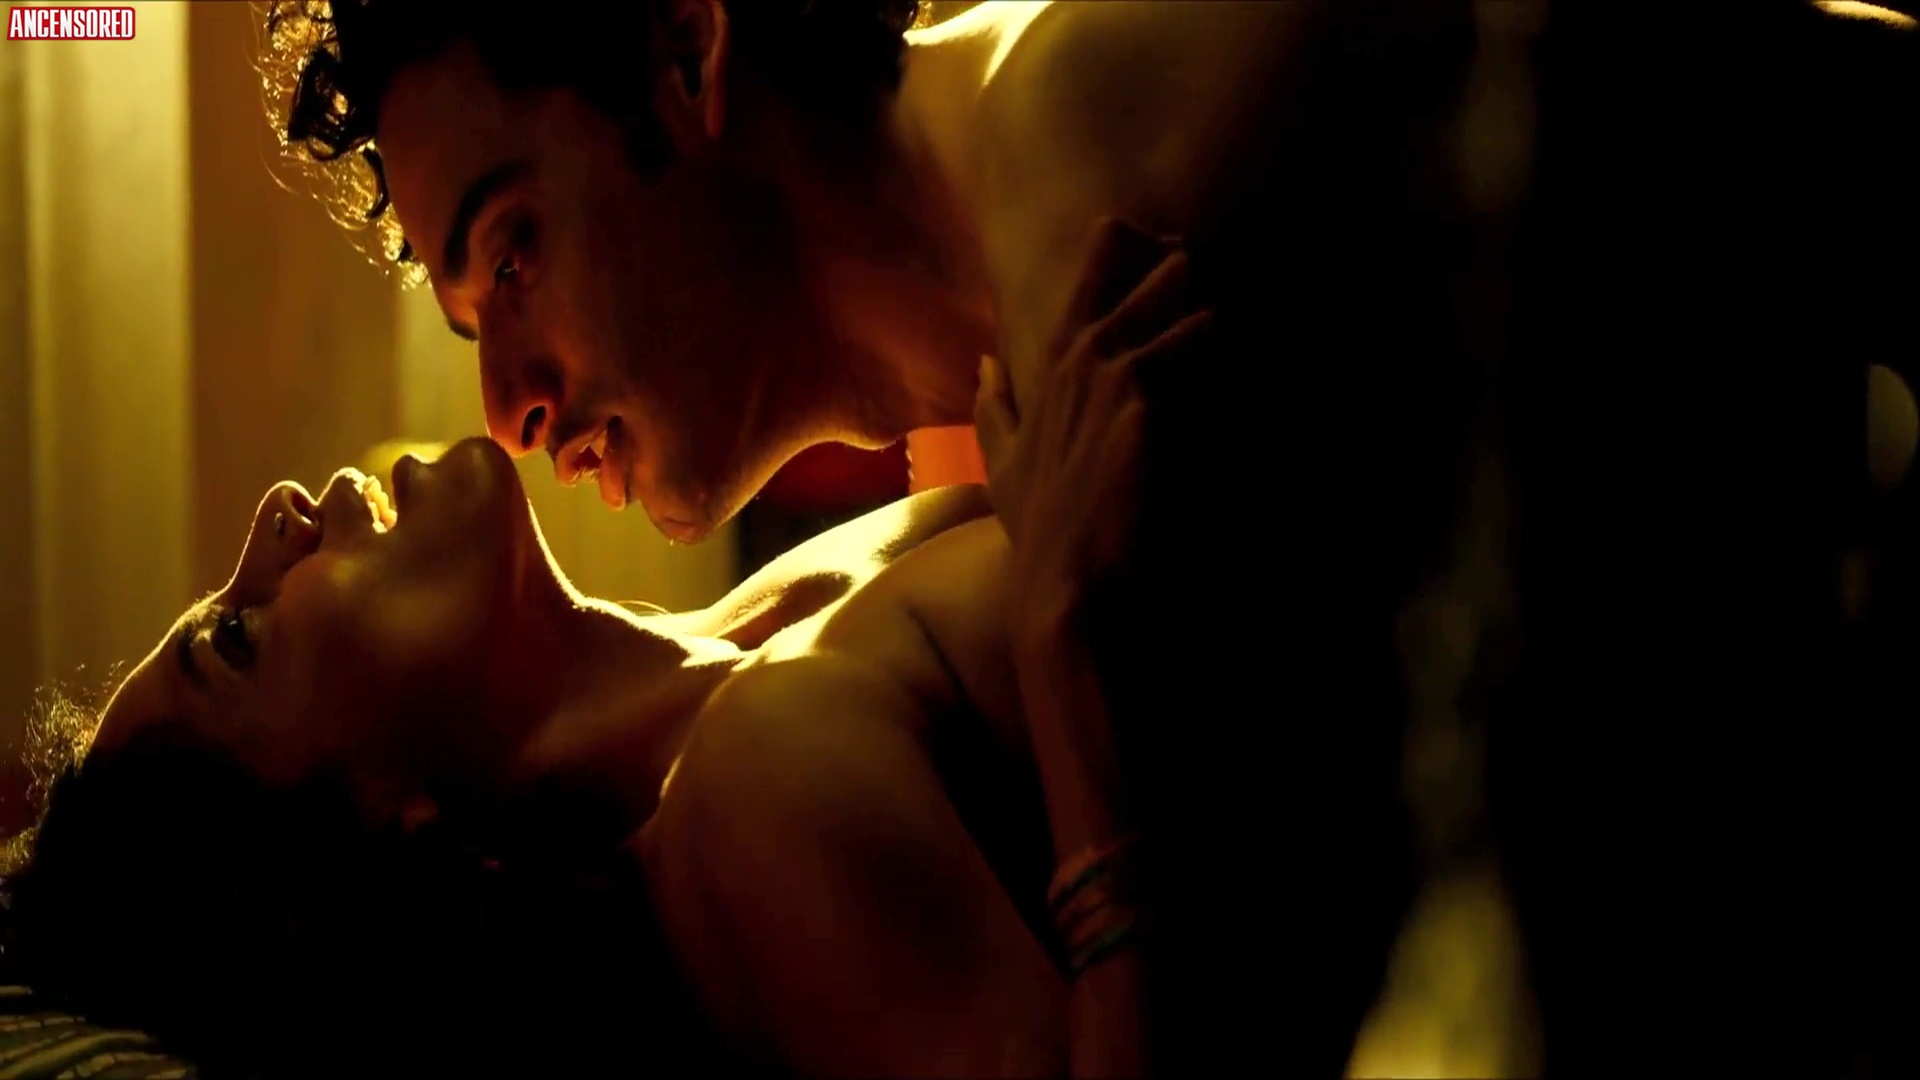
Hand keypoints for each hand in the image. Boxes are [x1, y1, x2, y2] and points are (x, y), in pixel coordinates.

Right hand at [975, 217, 1212, 644]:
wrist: (1071, 583)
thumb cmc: (1044, 532)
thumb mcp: (1004, 464)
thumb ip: (993, 408)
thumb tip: (984, 362)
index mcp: (1051, 371)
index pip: (1082, 293)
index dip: (1107, 259)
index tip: (1131, 228)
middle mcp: (1078, 362)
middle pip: (1131, 284)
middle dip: (1169, 264)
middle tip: (1204, 248)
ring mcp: (1109, 374)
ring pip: (1171, 307)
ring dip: (1206, 299)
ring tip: (1241, 299)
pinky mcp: (1140, 398)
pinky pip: (1197, 348)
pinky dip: (1224, 342)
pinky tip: (1248, 340)